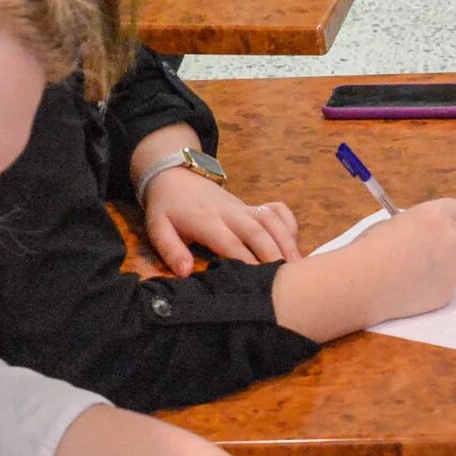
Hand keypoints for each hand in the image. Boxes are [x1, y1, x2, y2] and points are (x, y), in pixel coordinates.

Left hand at [141, 164, 300, 273]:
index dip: (248, 261)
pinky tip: (294, 242)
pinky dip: (288, 223)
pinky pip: (276, 210)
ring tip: (298, 265)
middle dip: (275, 254)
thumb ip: (171, 250)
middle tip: (288, 278)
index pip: (232, 243)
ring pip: (272, 220)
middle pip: (258, 231)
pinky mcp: (251, 206)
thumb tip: (185, 272)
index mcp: (207, 221)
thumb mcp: (158, 229)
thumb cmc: (166, 208)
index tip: (261, 280)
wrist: (175, 175)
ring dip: (286, 240)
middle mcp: (230, 213)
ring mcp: (243, 207)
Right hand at [271, 197, 455, 340]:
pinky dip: (435, 286)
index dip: (447, 219)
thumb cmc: (372, 246)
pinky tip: (412, 290)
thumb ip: (416, 226)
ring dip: (443, 265)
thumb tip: (420, 233)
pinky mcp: (449, 292)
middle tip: (430, 251)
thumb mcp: (393, 223)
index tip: (438, 227)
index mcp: (437, 214)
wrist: (366, 281)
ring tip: (415, 274)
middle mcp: (452, 238)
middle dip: (450, 242)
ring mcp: (453, 266)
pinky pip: (447, 285)